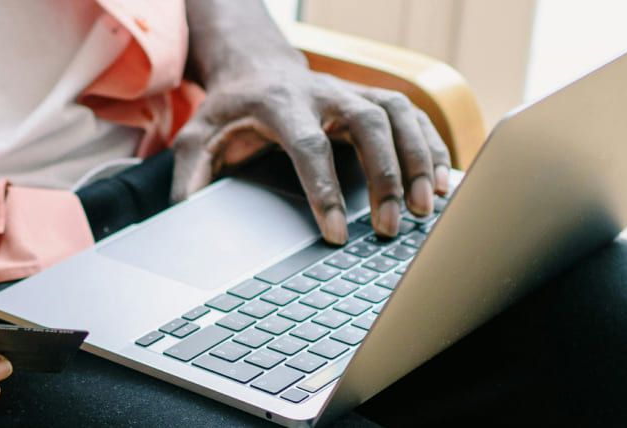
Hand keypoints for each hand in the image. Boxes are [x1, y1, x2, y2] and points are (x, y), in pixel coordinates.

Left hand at [171, 62, 450, 244]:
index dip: (322, 190)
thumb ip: (190, 175)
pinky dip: (432, 147)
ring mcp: (354, 91)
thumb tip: (185, 219)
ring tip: (426, 208)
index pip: (308, 146)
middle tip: (392, 225)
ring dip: (419, 160)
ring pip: (399, 115)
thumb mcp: (199, 137)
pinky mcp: (375, 98)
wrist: (256, 69)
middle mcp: (323, 92)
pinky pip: (413, 117)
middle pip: (368, 125)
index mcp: (279, 103)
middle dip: (386, 175)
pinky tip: (441, 184)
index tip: (333, 234)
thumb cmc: (230, 111)